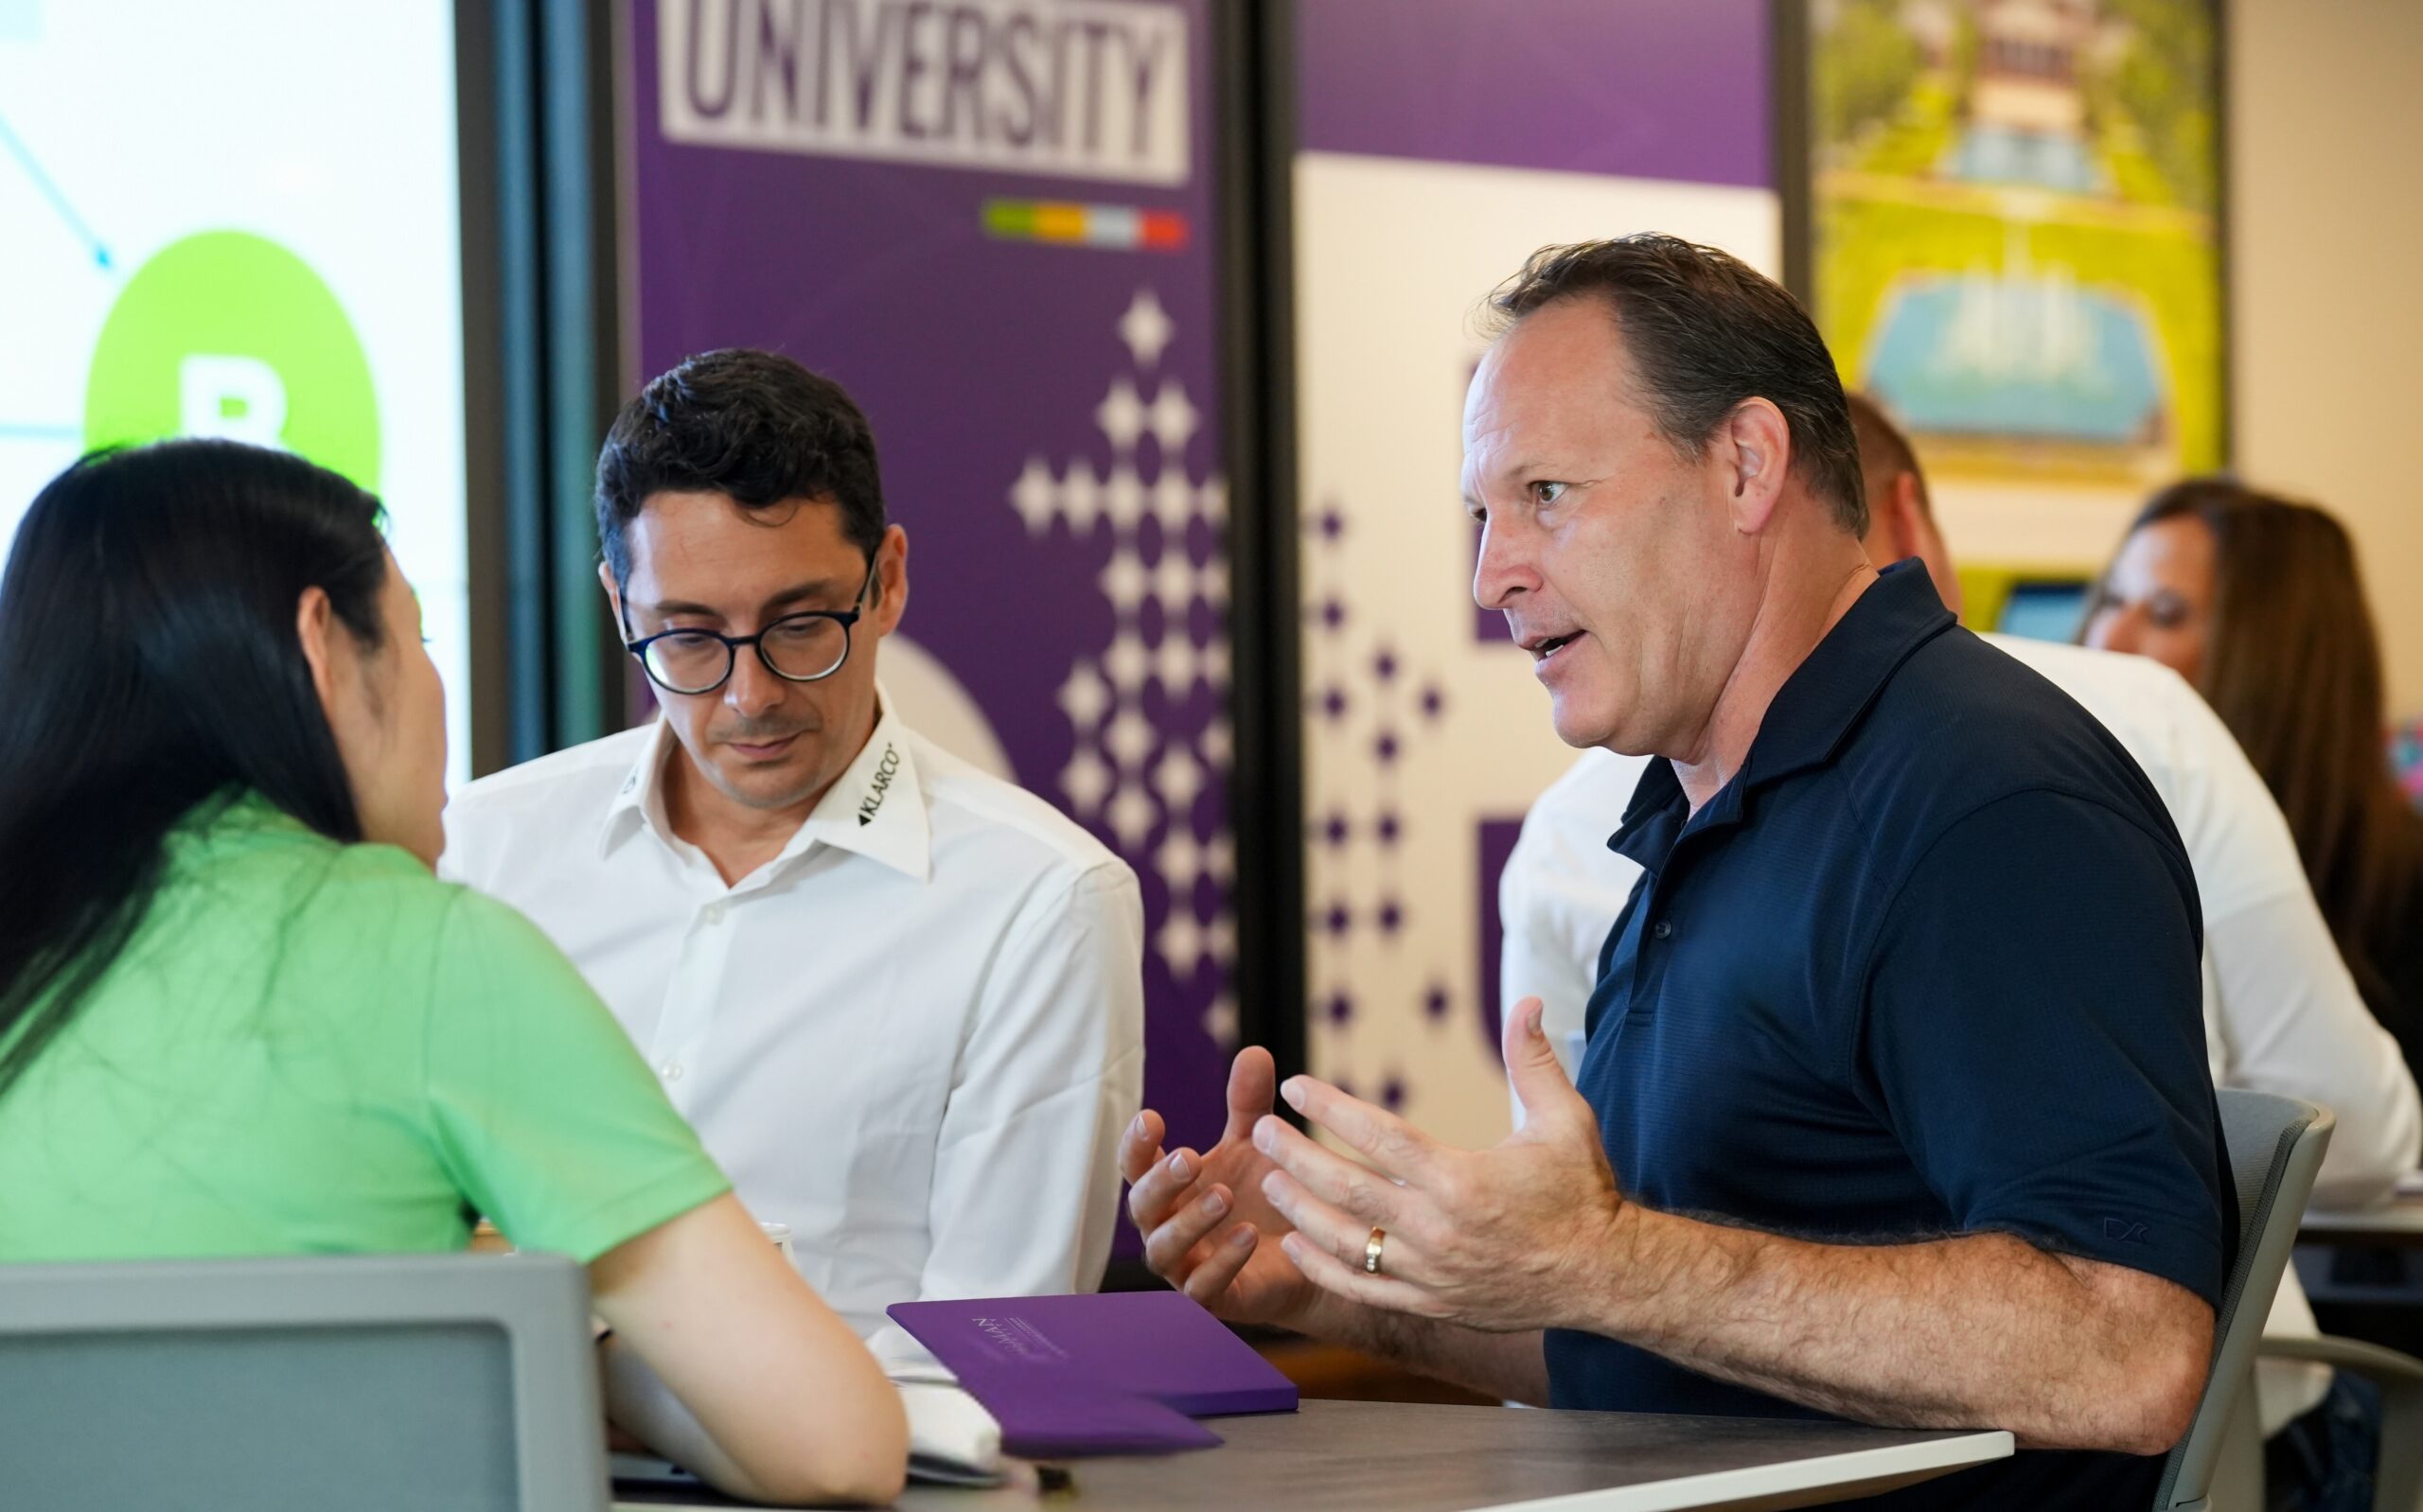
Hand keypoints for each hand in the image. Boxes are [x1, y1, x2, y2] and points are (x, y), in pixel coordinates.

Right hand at [1119, 1046, 1319, 1327]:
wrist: (1306, 1257)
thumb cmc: (1266, 1197)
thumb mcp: (1258, 1146)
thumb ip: (1249, 1106)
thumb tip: (1254, 1051)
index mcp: (1170, 1187)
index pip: (1136, 1165)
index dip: (1136, 1144)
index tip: (1151, 1117)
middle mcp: (1168, 1226)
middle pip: (1142, 1206)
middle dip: (1161, 1181)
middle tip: (1190, 1157)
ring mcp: (1185, 1266)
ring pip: (1164, 1249)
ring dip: (1190, 1220)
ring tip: (1224, 1195)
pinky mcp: (1213, 1300)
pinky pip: (1203, 1289)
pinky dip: (1221, 1263)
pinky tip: (1248, 1236)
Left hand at [1255, 998, 1626, 1332]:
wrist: (1605, 1275)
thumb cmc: (1584, 1193)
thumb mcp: (1567, 1119)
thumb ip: (1535, 1061)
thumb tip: (1530, 1000)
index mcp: (1462, 1179)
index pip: (1379, 1137)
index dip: (1331, 1109)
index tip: (1295, 1087)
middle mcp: (1439, 1229)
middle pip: (1347, 1190)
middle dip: (1297, 1158)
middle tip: (1263, 1132)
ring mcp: (1431, 1272)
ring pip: (1346, 1243)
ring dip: (1301, 1210)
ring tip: (1271, 1180)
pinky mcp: (1433, 1304)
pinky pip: (1363, 1290)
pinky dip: (1324, 1269)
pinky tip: (1297, 1245)